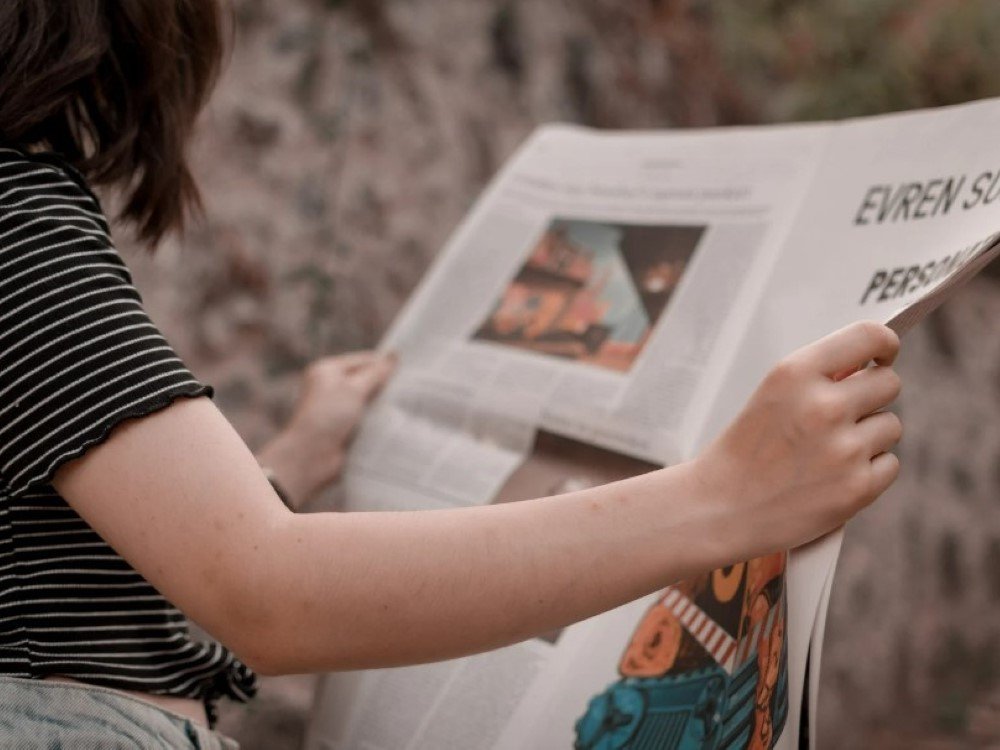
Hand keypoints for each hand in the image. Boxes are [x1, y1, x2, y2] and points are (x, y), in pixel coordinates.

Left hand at [257, 350, 396, 508]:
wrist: (312, 456)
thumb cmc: (328, 416)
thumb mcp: (354, 388)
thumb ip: (376, 372)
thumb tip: (395, 355)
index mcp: (327, 371)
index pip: (362, 360)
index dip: (384, 363)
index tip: (410, 366)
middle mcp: (331, 387)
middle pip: (366, 380)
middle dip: (386, 384)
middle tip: (413, 384)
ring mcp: (339, 409)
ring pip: (369, 400)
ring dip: (384, 403)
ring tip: (409, 401)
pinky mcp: (346, 428)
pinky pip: (368, 418)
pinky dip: (380, 418)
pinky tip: (397, 418)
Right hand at [691, 320, 901, 559]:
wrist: (719, 509)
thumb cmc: (743, 452)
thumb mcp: (771, 396)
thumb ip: (819, 377)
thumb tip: (870, 367)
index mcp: (795, 374)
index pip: (868, 336)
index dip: (884, 344)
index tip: (884, 355)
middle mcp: (823, 406)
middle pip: (889, 383)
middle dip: (873, 396)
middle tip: (845, 415)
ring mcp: (843, 448)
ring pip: (891, 426)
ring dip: (869, 437)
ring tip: (828, 453)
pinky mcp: (857, 487)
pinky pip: (889, 464)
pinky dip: (869, 471)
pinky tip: (833, 477)